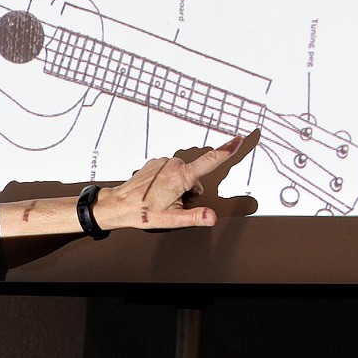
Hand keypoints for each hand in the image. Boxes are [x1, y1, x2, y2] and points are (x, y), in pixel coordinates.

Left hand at [96, 134, 248, 230]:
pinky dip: (169, 182)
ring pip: (183, 176)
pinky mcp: (155, 163)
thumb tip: (212, 217)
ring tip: (162, 199)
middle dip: (189, 192)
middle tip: (173, 203)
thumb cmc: (142, 211)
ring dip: (179, 188)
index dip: (227, 150)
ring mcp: (162, 162)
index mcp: (181, 176)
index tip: (238, 139)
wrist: (119, 204)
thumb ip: (196, 217)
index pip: (211, 161)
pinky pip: (171, 172)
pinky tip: (156, 192)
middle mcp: (173, 164)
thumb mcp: (172, 218)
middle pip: (195, 178)